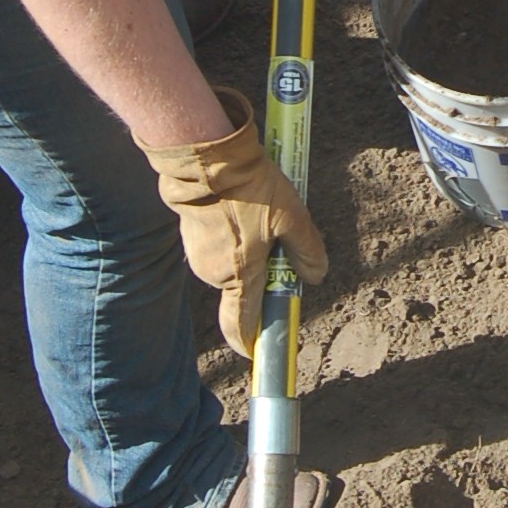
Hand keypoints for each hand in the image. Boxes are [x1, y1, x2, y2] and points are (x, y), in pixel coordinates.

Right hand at [141, 88, 326, 355]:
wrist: (207, 157)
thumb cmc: (250, 190)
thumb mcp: (292, 217)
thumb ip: (307, 251)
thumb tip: (316, 276)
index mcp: (238, 277)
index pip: (239, 326)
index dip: (251, 342)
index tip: (259, 350)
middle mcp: (213, 274)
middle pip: (243, 288)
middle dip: (262, 274)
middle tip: (280, 240)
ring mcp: (198, 254)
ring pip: (231, 264)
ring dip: (248, 250)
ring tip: (260, 214)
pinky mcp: (190, 234)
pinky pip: (218, 245)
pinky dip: (233, 235)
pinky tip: (241, 207)